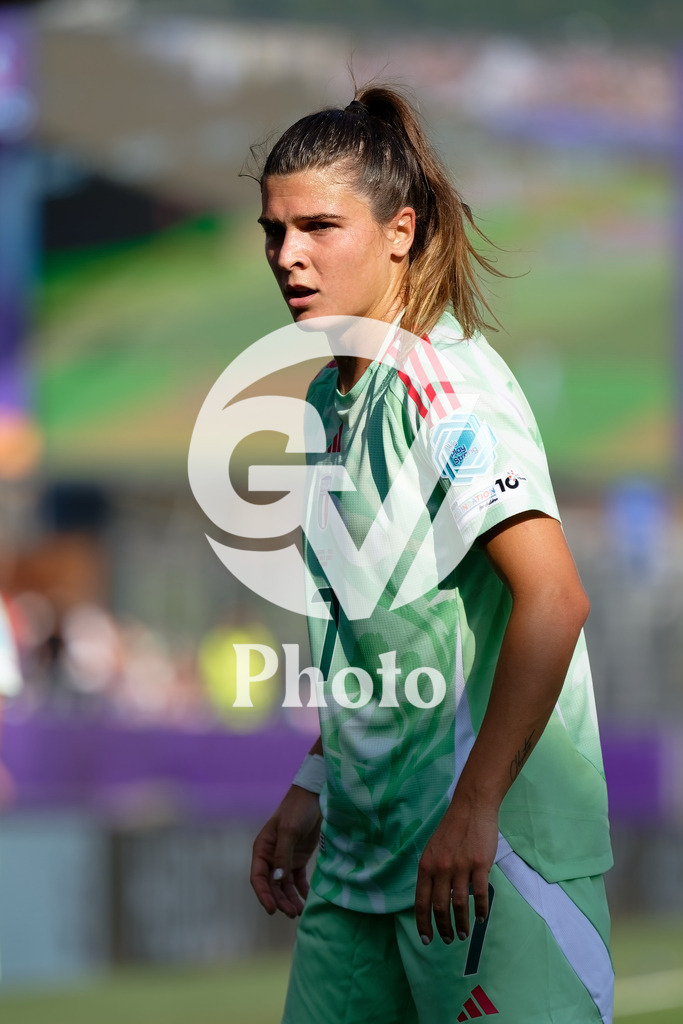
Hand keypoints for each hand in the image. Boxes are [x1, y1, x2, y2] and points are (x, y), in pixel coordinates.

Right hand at [250, 785, 321, 917]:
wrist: (314, 798)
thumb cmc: (296, 811)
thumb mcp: (289, 831)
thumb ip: (283, 855)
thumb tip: (277, 880)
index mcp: (262, 849)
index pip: (258, 877)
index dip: (263, 894)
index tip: (271, 909)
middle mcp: (271, 857)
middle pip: (272, 885)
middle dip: (280, 900)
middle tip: (292, 913)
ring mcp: (284, 859)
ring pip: (284, 886)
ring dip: (290, 899)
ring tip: (298, 912)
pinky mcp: (298, 860)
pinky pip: (297, 880)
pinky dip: (301, 891)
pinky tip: (306, 900)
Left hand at [415, 793, 498, 944]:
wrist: (471, 807)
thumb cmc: (452, 829)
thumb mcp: (433, 850)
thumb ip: (431, 872)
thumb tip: (432, 899)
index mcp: (426, 865)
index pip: (421, 902)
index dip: (423, 924)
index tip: (426, 939)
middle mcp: (441, 868)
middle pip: (440, 907)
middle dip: (443, 928)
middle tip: (448, 939)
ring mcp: (460, 866)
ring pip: (459, 905)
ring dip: (461, 924)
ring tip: (464, 934)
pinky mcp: (480, 865)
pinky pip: (479, 894)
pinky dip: (481, 910)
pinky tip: (481, 918)